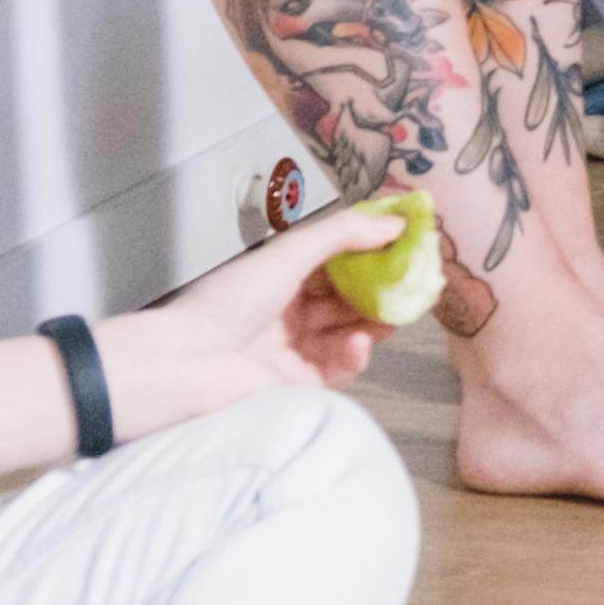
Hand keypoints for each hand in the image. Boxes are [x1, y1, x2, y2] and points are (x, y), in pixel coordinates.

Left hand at [111, 198, 404, 429]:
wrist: (187, 366)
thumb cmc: (230, 301)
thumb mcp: (288, 253)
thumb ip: (345, 233)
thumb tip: (397, 219)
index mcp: (281, 276)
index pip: (337, 259)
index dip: (372, 249)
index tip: (408, 239)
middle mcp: (288, 311)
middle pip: (347, 296)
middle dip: (382, 287)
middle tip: (416, 279)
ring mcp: (294, 349)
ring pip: (348, 331)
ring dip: (374, 320)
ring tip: (398, 311)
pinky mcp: (299, 386)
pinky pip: (338, 367)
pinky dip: (355, 354)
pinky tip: (361, 342)